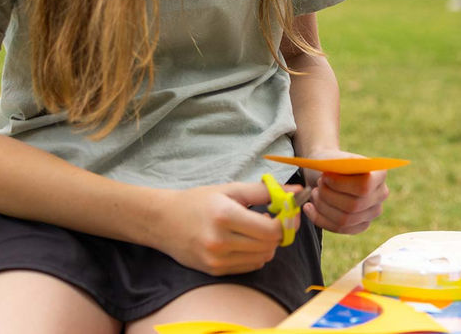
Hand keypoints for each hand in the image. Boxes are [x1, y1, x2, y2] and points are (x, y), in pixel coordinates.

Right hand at [154, 182, 288, 274]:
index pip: (271, 229)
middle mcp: (220, 241)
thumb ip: (266, 191)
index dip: (285, 222)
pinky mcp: (214, 271)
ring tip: (258, 230)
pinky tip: (246, 241)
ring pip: (262, 258)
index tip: (287, 213)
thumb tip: (297, 191)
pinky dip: (255, 255)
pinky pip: (249, 267)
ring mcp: (216, 260)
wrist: (163, 221)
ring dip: (268, 245)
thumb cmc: (199, 201)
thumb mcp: (231, 190)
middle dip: (278, 233)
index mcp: (225, 216)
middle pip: (269, 246)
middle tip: (275, 220)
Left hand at [300, 149, 388, 234]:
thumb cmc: (331, 164)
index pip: (364, 186)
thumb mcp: (334, 158)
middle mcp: (381, 194)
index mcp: (379, 174)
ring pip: (345, 220)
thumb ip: (340, 164)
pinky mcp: (360, 225)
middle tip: (318, 185)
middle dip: (328, 196)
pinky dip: (319, 219)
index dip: (340, 184)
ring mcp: (372, 212)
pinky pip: (339, 229)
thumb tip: (342, 171)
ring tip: (314, 193)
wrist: (327, 173)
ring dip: (322, 207)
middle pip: (354, 206)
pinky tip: (309, 208)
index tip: (325, 177)